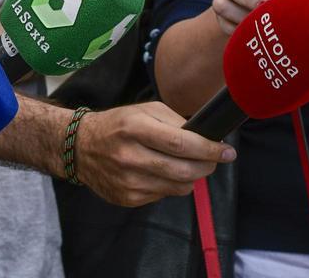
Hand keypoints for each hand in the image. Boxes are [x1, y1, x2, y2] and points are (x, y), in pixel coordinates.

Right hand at [74, 101, 235, 206]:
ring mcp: (128, 181)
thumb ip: (175, 122)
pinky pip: (163, 196)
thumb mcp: (145, 110)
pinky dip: (172, 185)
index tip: (227, 151)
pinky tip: (165, 173)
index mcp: (136, 128)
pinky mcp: (127, 198)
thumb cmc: (119, 125)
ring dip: (192, 177)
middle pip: (183, 170)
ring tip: (190, 165)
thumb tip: (205, 136)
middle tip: (216, 160)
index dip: (209, 149)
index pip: (181, 143)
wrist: (81, 148)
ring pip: (177, 187)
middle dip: (208, 166)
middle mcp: (130, 156)